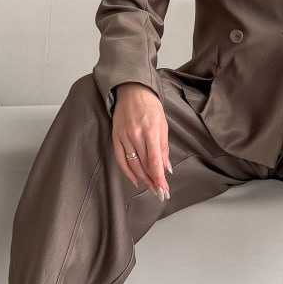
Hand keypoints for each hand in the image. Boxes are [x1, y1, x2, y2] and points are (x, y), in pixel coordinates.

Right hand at [112, 82, 171, 200]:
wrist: (132, 90)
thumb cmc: (150, 105)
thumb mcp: (163, 124)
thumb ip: (163, 147)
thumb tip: (166, 167)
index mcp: (150, 131)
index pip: (154, 161)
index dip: (159, 178)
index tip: (163, 189)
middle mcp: (136, 135)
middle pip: (144, 165)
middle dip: (152, 181)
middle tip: (160, 192)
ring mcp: (124, 137)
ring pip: (132, 165)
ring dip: (142, 179)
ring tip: (150, 188)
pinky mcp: (116, 138)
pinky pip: (120, 160)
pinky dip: (127, 172)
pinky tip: (135, 180)